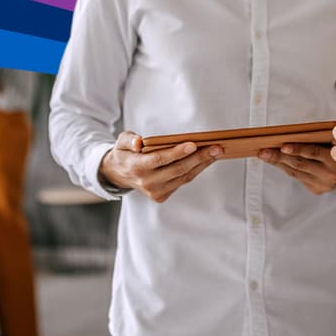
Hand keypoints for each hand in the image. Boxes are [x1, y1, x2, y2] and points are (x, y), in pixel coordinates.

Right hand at [99, 131, 221, 202]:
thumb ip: (129, 140)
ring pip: (184, 177)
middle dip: (199, 158)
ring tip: (216, 152)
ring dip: (202, 164)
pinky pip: (182, 182)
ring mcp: (155, 191)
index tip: (193, 144)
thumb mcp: (121, 141)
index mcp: (136, 167)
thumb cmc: (125, 153)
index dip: (177, 152)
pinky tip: (205, 160)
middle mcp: (146, 182)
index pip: (159, 159)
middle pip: (177, 169)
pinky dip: (195, 170)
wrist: (119, 174)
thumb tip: (138, 143)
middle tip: (216, 147)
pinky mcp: (161, 196)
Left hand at [258, 143, 335, 194]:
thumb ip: (323, 136)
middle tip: (264, 151)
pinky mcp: (317, 190)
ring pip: (296, 172)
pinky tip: (275, 161)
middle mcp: (330, 173)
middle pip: (300, 164)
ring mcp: (323, 184)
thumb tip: (292, 132)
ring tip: (264, 154)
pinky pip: (297, 178)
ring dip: (278, 163)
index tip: (283, 145)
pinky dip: (285, 168)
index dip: (298, 149)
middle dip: (279, 157)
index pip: (314, 152)